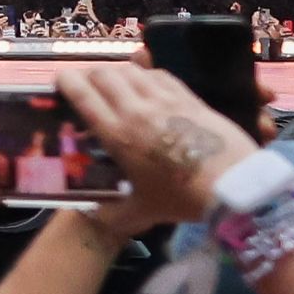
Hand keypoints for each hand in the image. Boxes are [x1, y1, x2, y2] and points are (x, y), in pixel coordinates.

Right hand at [57, 59, 243, 225]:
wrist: (232, 186)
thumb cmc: (183, 199)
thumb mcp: (143, 210)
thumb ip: (117, 214)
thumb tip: (94, 223)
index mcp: (118, 135)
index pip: (83, 94)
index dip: (67, 81)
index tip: (61, 81)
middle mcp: (137, 111)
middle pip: (105, 74)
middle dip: (92, 74)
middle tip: (90, 85)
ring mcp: (165, 101)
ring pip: (133, 70)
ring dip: (120, 73)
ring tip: (119, 83)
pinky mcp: (190, 98)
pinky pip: (162, 75)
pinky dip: (149, 75)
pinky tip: (150, 84)